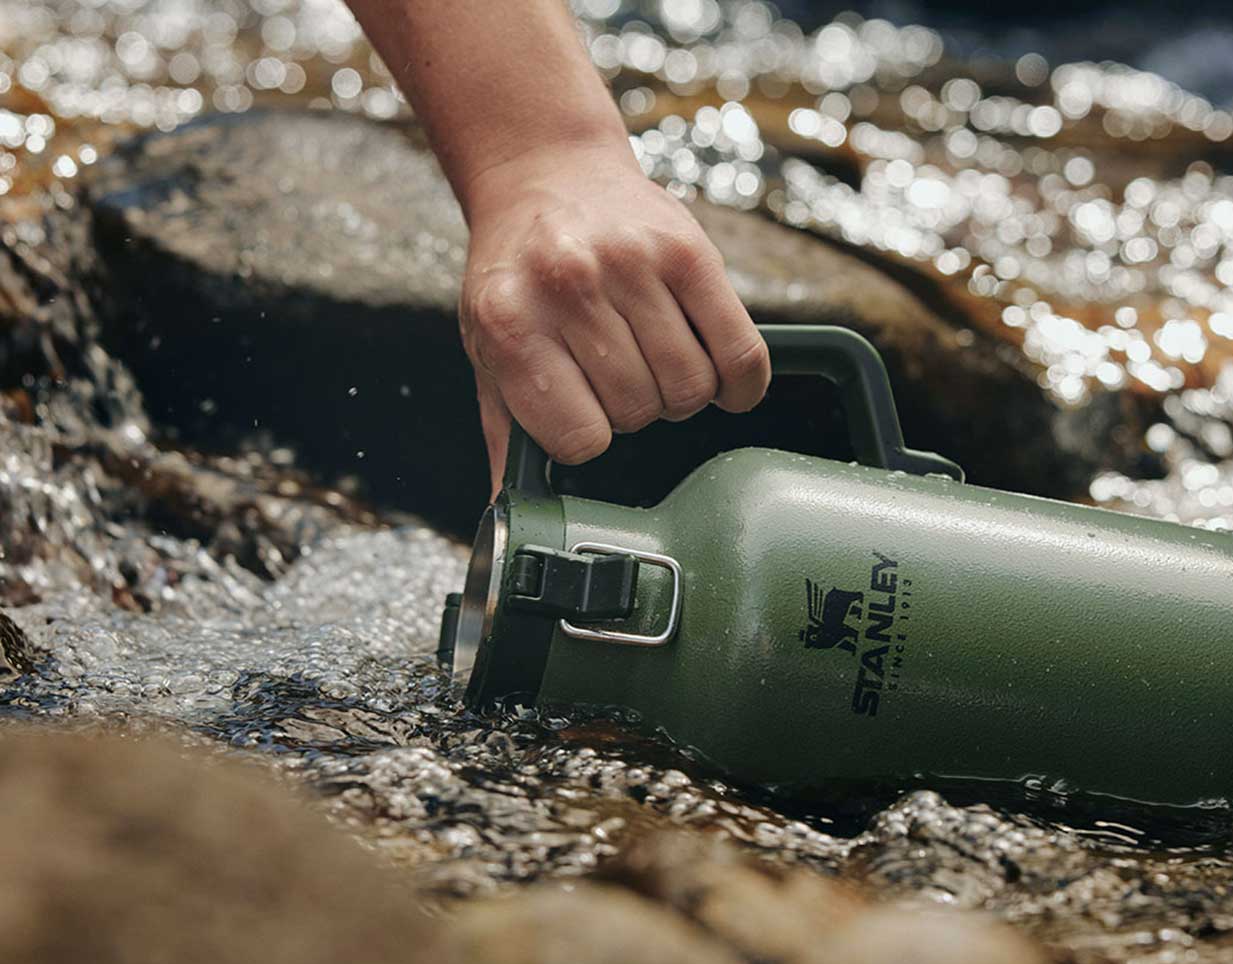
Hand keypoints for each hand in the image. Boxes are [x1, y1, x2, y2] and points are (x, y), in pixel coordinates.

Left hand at [458, 140, 769, 495]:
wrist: (546, 172)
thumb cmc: (517, 273)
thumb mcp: (487, 344)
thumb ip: (504, 428)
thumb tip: (507, 517)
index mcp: (509, 322)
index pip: (576, 438)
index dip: (586, 438)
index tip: (583, 414)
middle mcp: (568, 287)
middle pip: (637, 412)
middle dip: (635, 410)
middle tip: (622, 376)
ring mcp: (632, 264)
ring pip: (689, 388)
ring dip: (681, 394)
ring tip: (659, 364)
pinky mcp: (690, 250)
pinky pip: (739, 351)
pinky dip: (741, 383)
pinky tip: (725, 381)